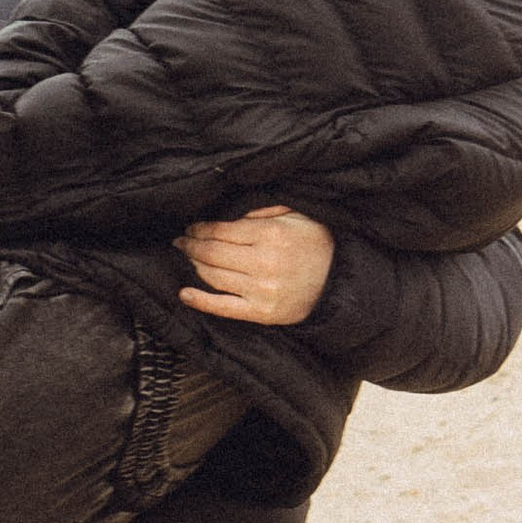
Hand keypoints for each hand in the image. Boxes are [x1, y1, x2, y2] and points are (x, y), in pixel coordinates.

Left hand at [178, 205, 334, 325]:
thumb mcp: (299, 215)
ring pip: (214, 276)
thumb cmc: (318, 246)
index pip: (222, 230)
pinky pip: (223, 307)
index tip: (192, 227)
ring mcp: (261, 290)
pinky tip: (184, 293)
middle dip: (191, 244)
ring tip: (188, 256)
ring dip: (195, 264)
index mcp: (271, 234)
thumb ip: (266, 209)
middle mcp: (263, 262)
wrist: (340, 283)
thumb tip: (234, 213)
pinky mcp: (262, 313)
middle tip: (181, 241)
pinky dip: (200, 300)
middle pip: (212, 252)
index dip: (201, 228)